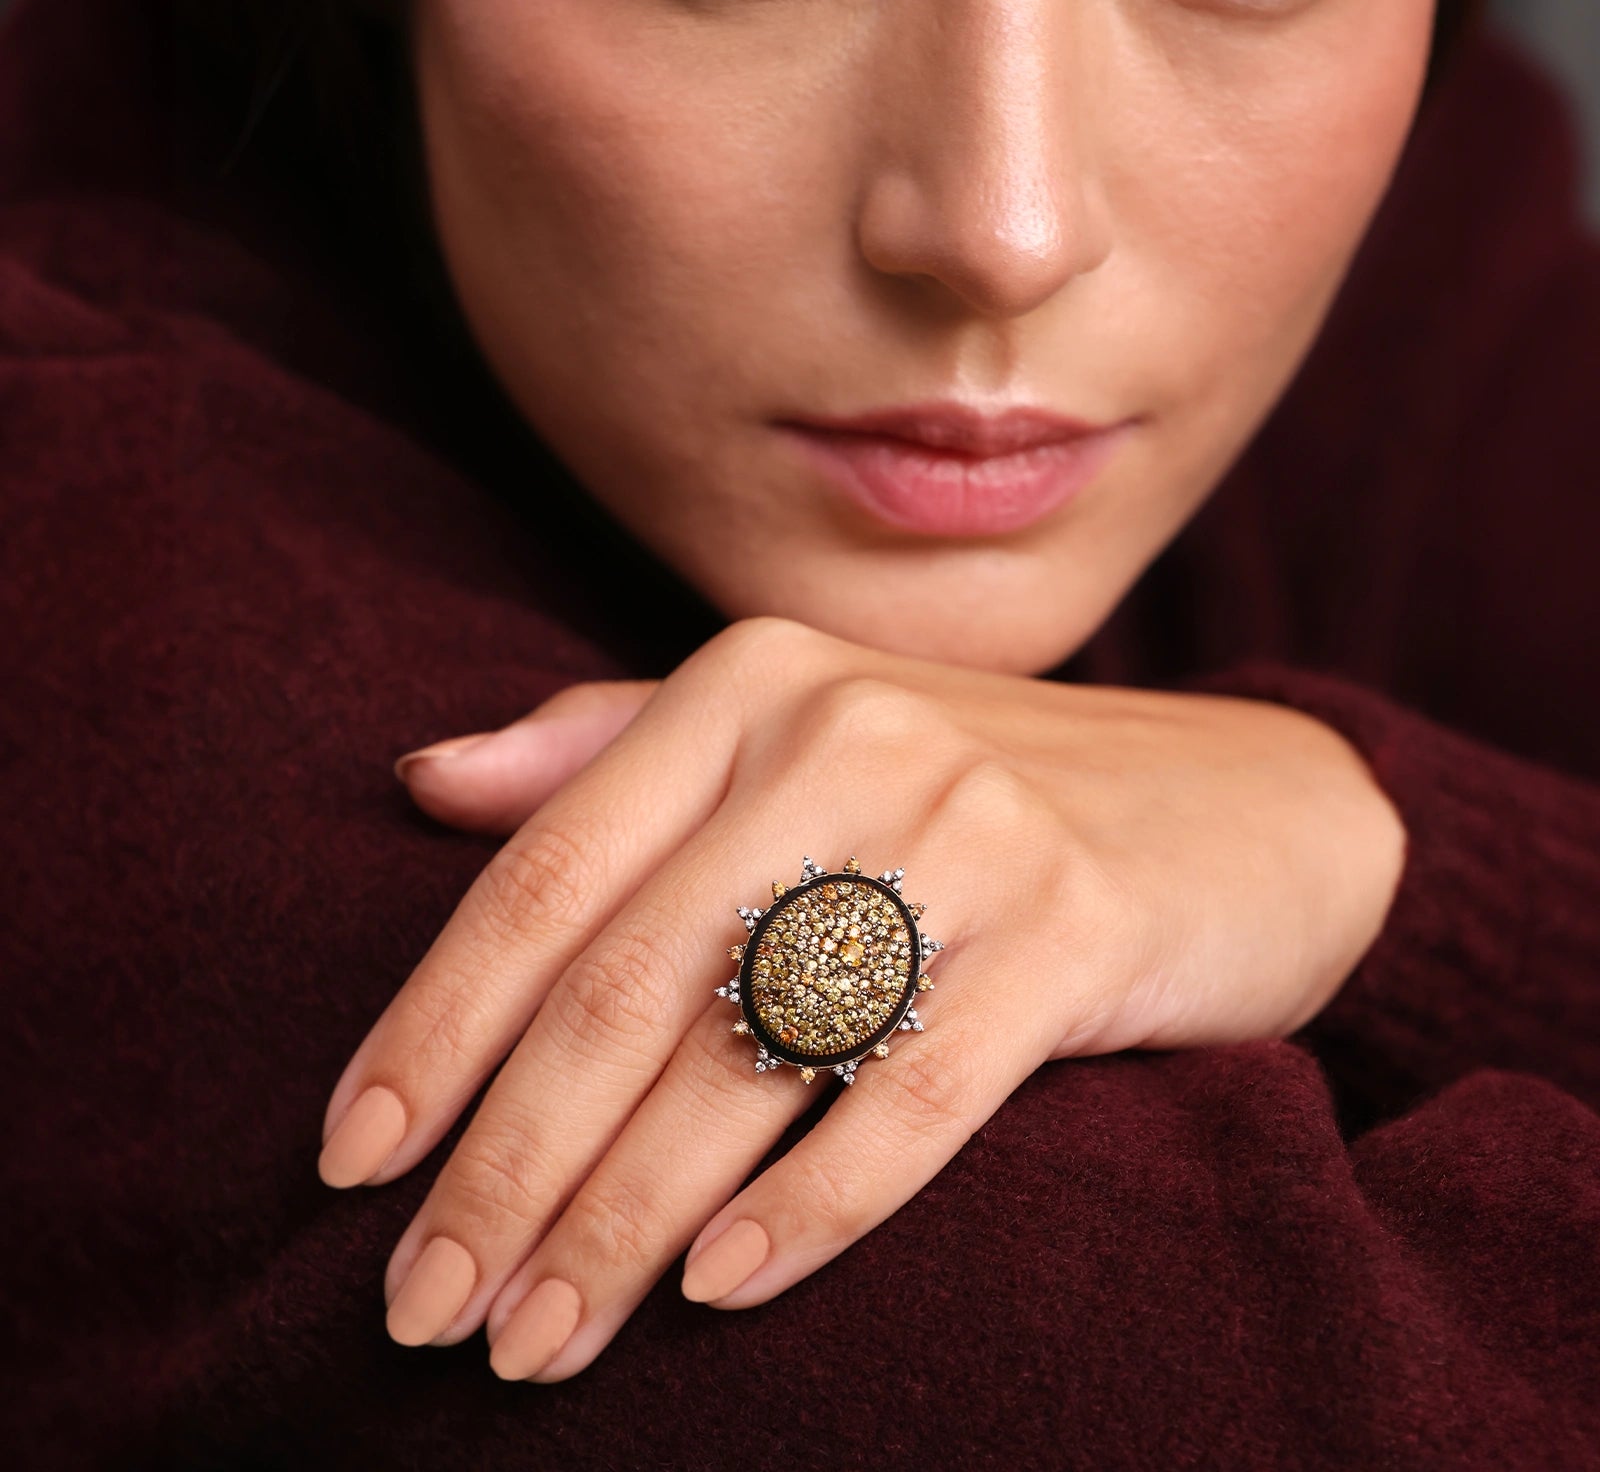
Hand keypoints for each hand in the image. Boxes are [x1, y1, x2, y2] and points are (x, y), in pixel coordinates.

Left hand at [317, 617, 1404, 1381]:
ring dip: (624, 1218)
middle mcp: (850, 734)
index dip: (435, 1026)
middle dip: (508, 1162)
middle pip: (632, 981)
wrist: (1240, 802)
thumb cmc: (976, 786)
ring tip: (535, 1342)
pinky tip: (720, 1293)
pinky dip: (811, 1204)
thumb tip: (421, 780)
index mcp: (751, 684)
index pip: (549, 871)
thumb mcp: (790, 731)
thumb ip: (606, 748)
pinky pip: (916, 1093)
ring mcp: (974, 827)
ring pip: (752, 1055)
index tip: (348, 1166)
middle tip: (423, 1308)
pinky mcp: (1081, 926)